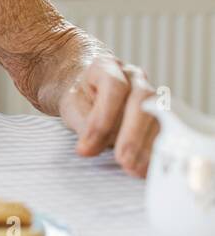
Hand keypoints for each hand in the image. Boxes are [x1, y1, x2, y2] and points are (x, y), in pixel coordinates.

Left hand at [58, 56, 157, 177]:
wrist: (89, 90)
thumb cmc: (80, 97)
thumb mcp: (71, 106)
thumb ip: (82, 124)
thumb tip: (90, 148)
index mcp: (107, 66)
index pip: (113, 87)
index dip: (104, 118)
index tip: (88, 146)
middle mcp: (134, 76)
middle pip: (142, 102)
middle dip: (132, 135)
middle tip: (122, 161)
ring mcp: (152, 93)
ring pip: (159, 117)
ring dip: (147, 146)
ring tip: (134, 169)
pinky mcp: (161, 113)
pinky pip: (164, 130)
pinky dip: (156, 150)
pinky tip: (147, 168)